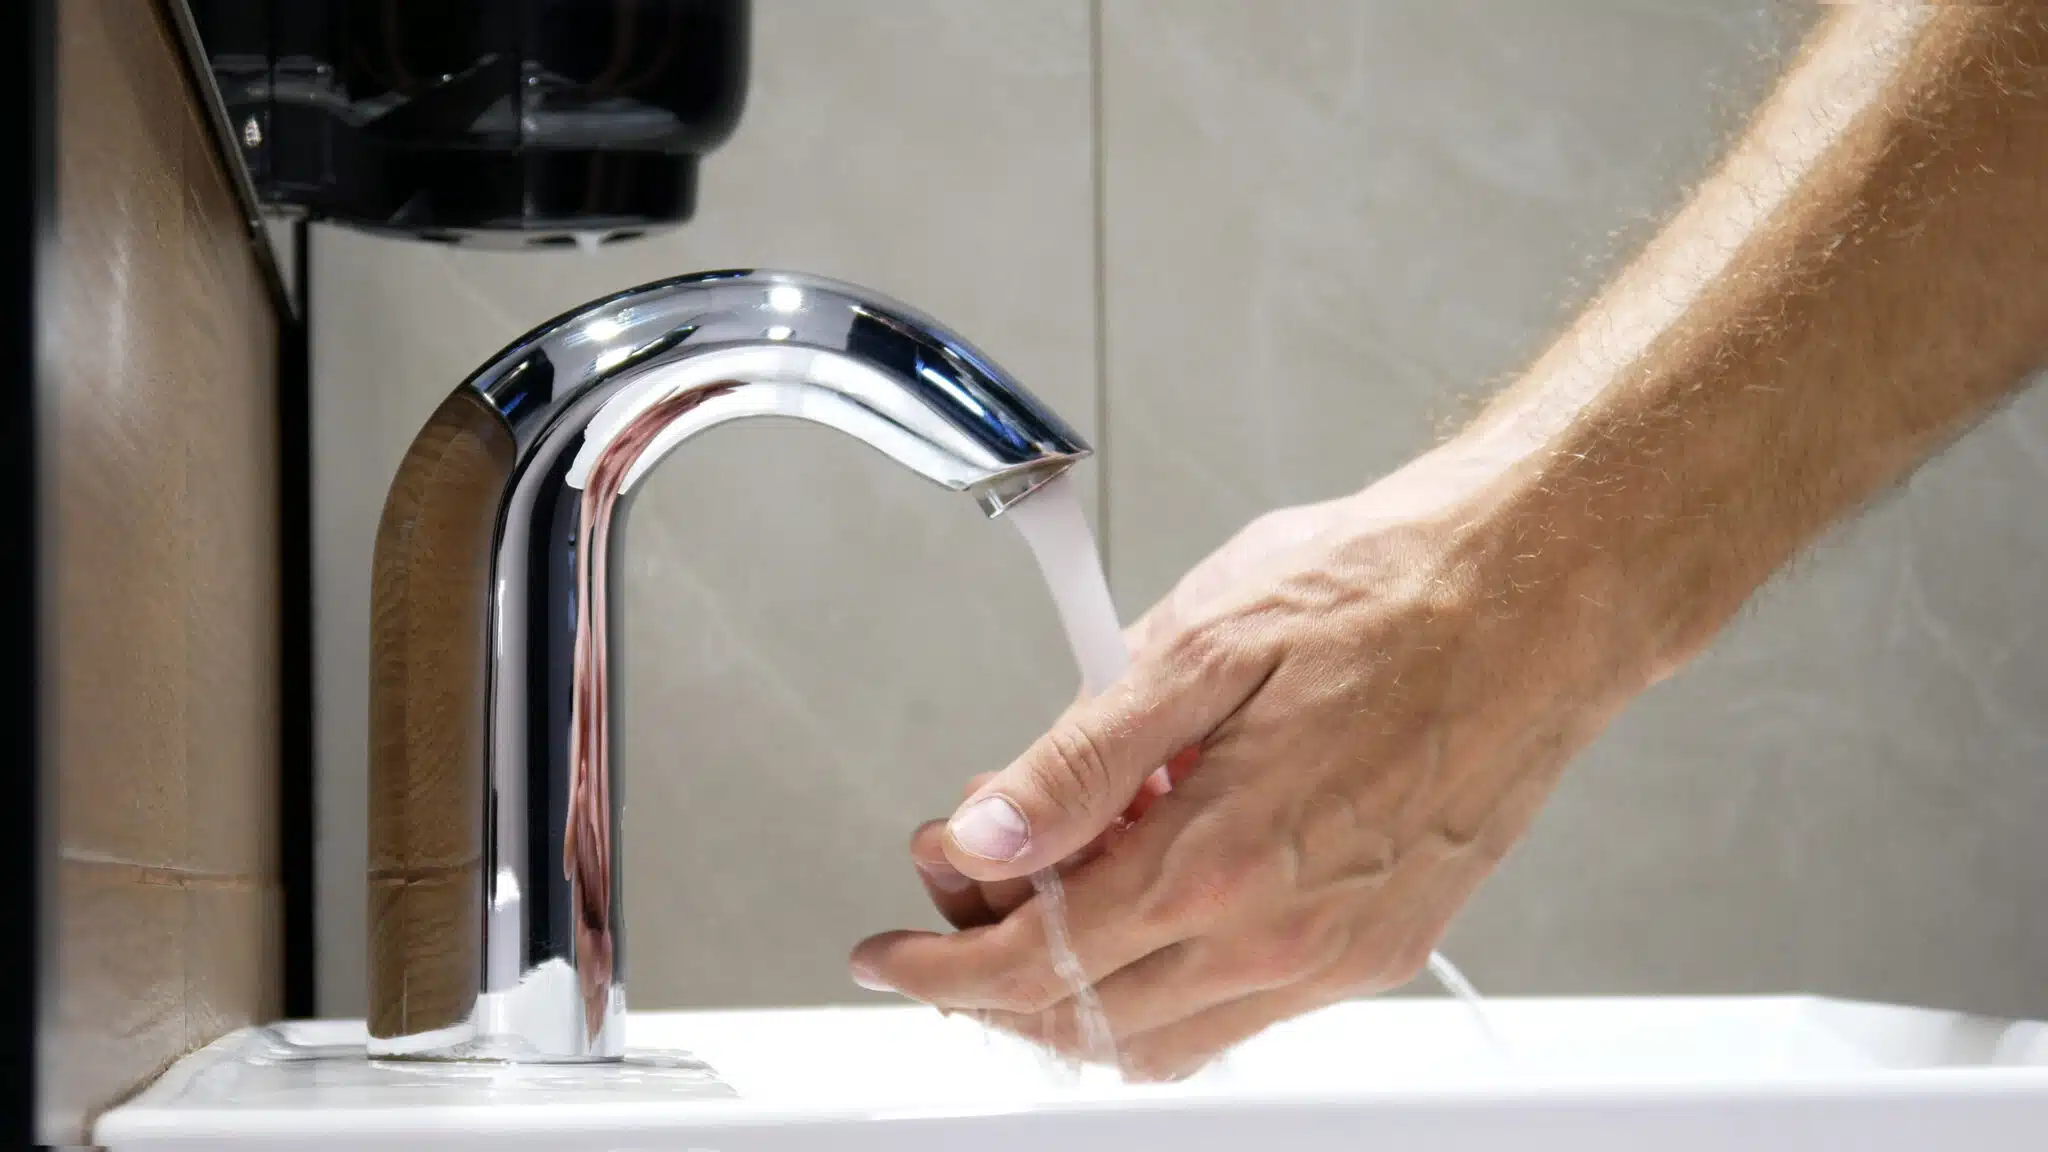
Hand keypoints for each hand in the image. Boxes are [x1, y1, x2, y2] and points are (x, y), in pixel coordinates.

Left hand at [853, 443, 1649, 1079]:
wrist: (1542, 591)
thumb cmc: (1389, 592)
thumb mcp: (1199, 642)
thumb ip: (1080, 760)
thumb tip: (985, 833)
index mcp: (1220, 858)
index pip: (1037, 959)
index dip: (941, 964)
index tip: (891, 951)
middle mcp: (1281, 934)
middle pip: (1086, 1019)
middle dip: (992, 975)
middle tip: (957, 897)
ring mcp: (1338, 956)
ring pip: (1163, 1036)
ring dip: (1078, 986)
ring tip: (1052, 886)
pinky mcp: (1382, 947)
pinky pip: (1241, 1014)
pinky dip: (1165, 978)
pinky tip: (1155, 884)